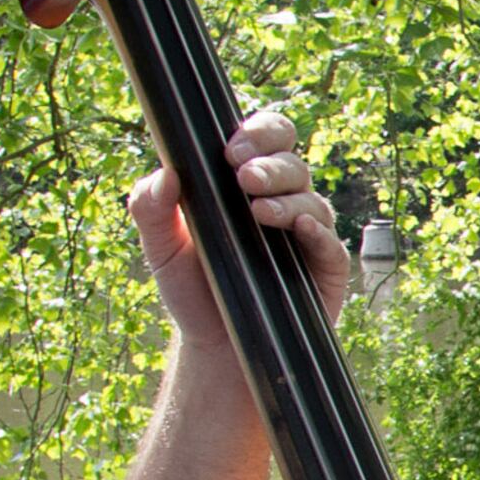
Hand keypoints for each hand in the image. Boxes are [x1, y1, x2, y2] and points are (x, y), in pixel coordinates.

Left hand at [130, 108, 352, 346]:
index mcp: (245, 184)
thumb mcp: (159, 248)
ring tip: (258, 212)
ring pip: (311, 198)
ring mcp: (306, 232)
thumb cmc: (192, 290)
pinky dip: (316, 230)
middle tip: (244, 177)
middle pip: (292, 160)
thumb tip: (164, 173)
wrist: (217, 346)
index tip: (230, 151)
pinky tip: (299, 229)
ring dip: (287, 198)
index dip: (257, 133)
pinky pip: (331, 240)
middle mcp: (282, 200)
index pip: (265, 139)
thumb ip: (149, 208)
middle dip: (271, 163)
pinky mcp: (325, 265)